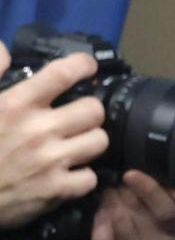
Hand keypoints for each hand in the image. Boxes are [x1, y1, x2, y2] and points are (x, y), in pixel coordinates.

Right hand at [0, 42, 106, 229]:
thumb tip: (4, 48)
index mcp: (15, 104)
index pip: (61, 74)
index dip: (82, 65)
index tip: (88, 65)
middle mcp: (38, 130)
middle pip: (94, 110)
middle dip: (90, 111)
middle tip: (79, 117)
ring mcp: (50, 161)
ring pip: (99, 141)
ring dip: (91, 141)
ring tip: (77, 144)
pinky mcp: (56, 191)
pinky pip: (91, 177)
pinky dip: (82, 176)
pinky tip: (69, 173)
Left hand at [91, 170, 174, 239]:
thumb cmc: (171, 232)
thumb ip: (172, 194)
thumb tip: (151, 167)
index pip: (165, 209)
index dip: (147, 189)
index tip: (129, 174)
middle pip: (136, 213)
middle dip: (123, 192)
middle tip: (117, 181)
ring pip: (117, 222)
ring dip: (109, 203)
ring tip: (110, 194)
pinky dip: (98, 223)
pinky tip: (101, 212)